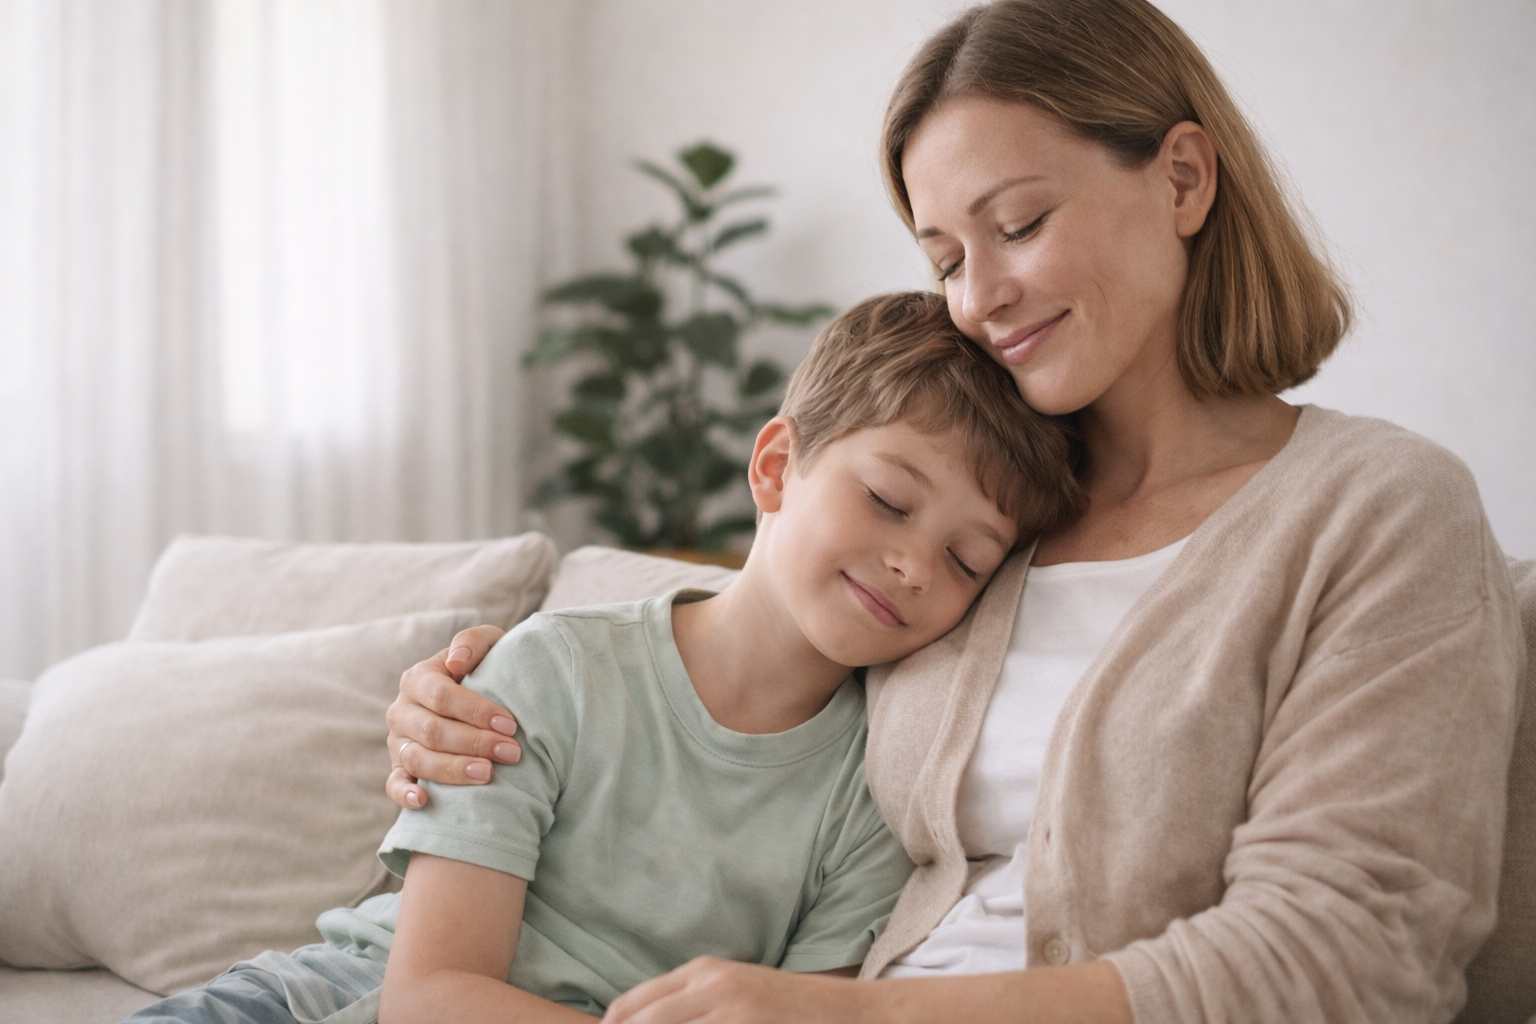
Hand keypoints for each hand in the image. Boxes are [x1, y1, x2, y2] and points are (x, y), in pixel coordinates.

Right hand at [385, 624, 514, 808]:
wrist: (479, 694)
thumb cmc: (486, 669)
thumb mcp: (487, 645)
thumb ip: (473, 642)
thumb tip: (457, 662)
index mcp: (418, 678)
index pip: (442, 696)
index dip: (476, 712)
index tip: (510, 725)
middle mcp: (402, 710)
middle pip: (432, 731)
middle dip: (474, 743)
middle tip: (511, 753)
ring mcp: (398, 741)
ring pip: (417, 759)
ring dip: (453, 769)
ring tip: (488, 774)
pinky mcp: (399, 768)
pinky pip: (394, 784)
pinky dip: (404, 794)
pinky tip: (424, 801)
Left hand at [601, 957, 863, 1023]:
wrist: (848, 1013)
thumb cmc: (787, 1011)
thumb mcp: (735, 995)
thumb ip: (693, 1004)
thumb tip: (635, 1022)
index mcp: (700, 970)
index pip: (629, 1006)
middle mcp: (709, 981)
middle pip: (637, 1022)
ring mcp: (728, 1004)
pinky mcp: (745, 1022)